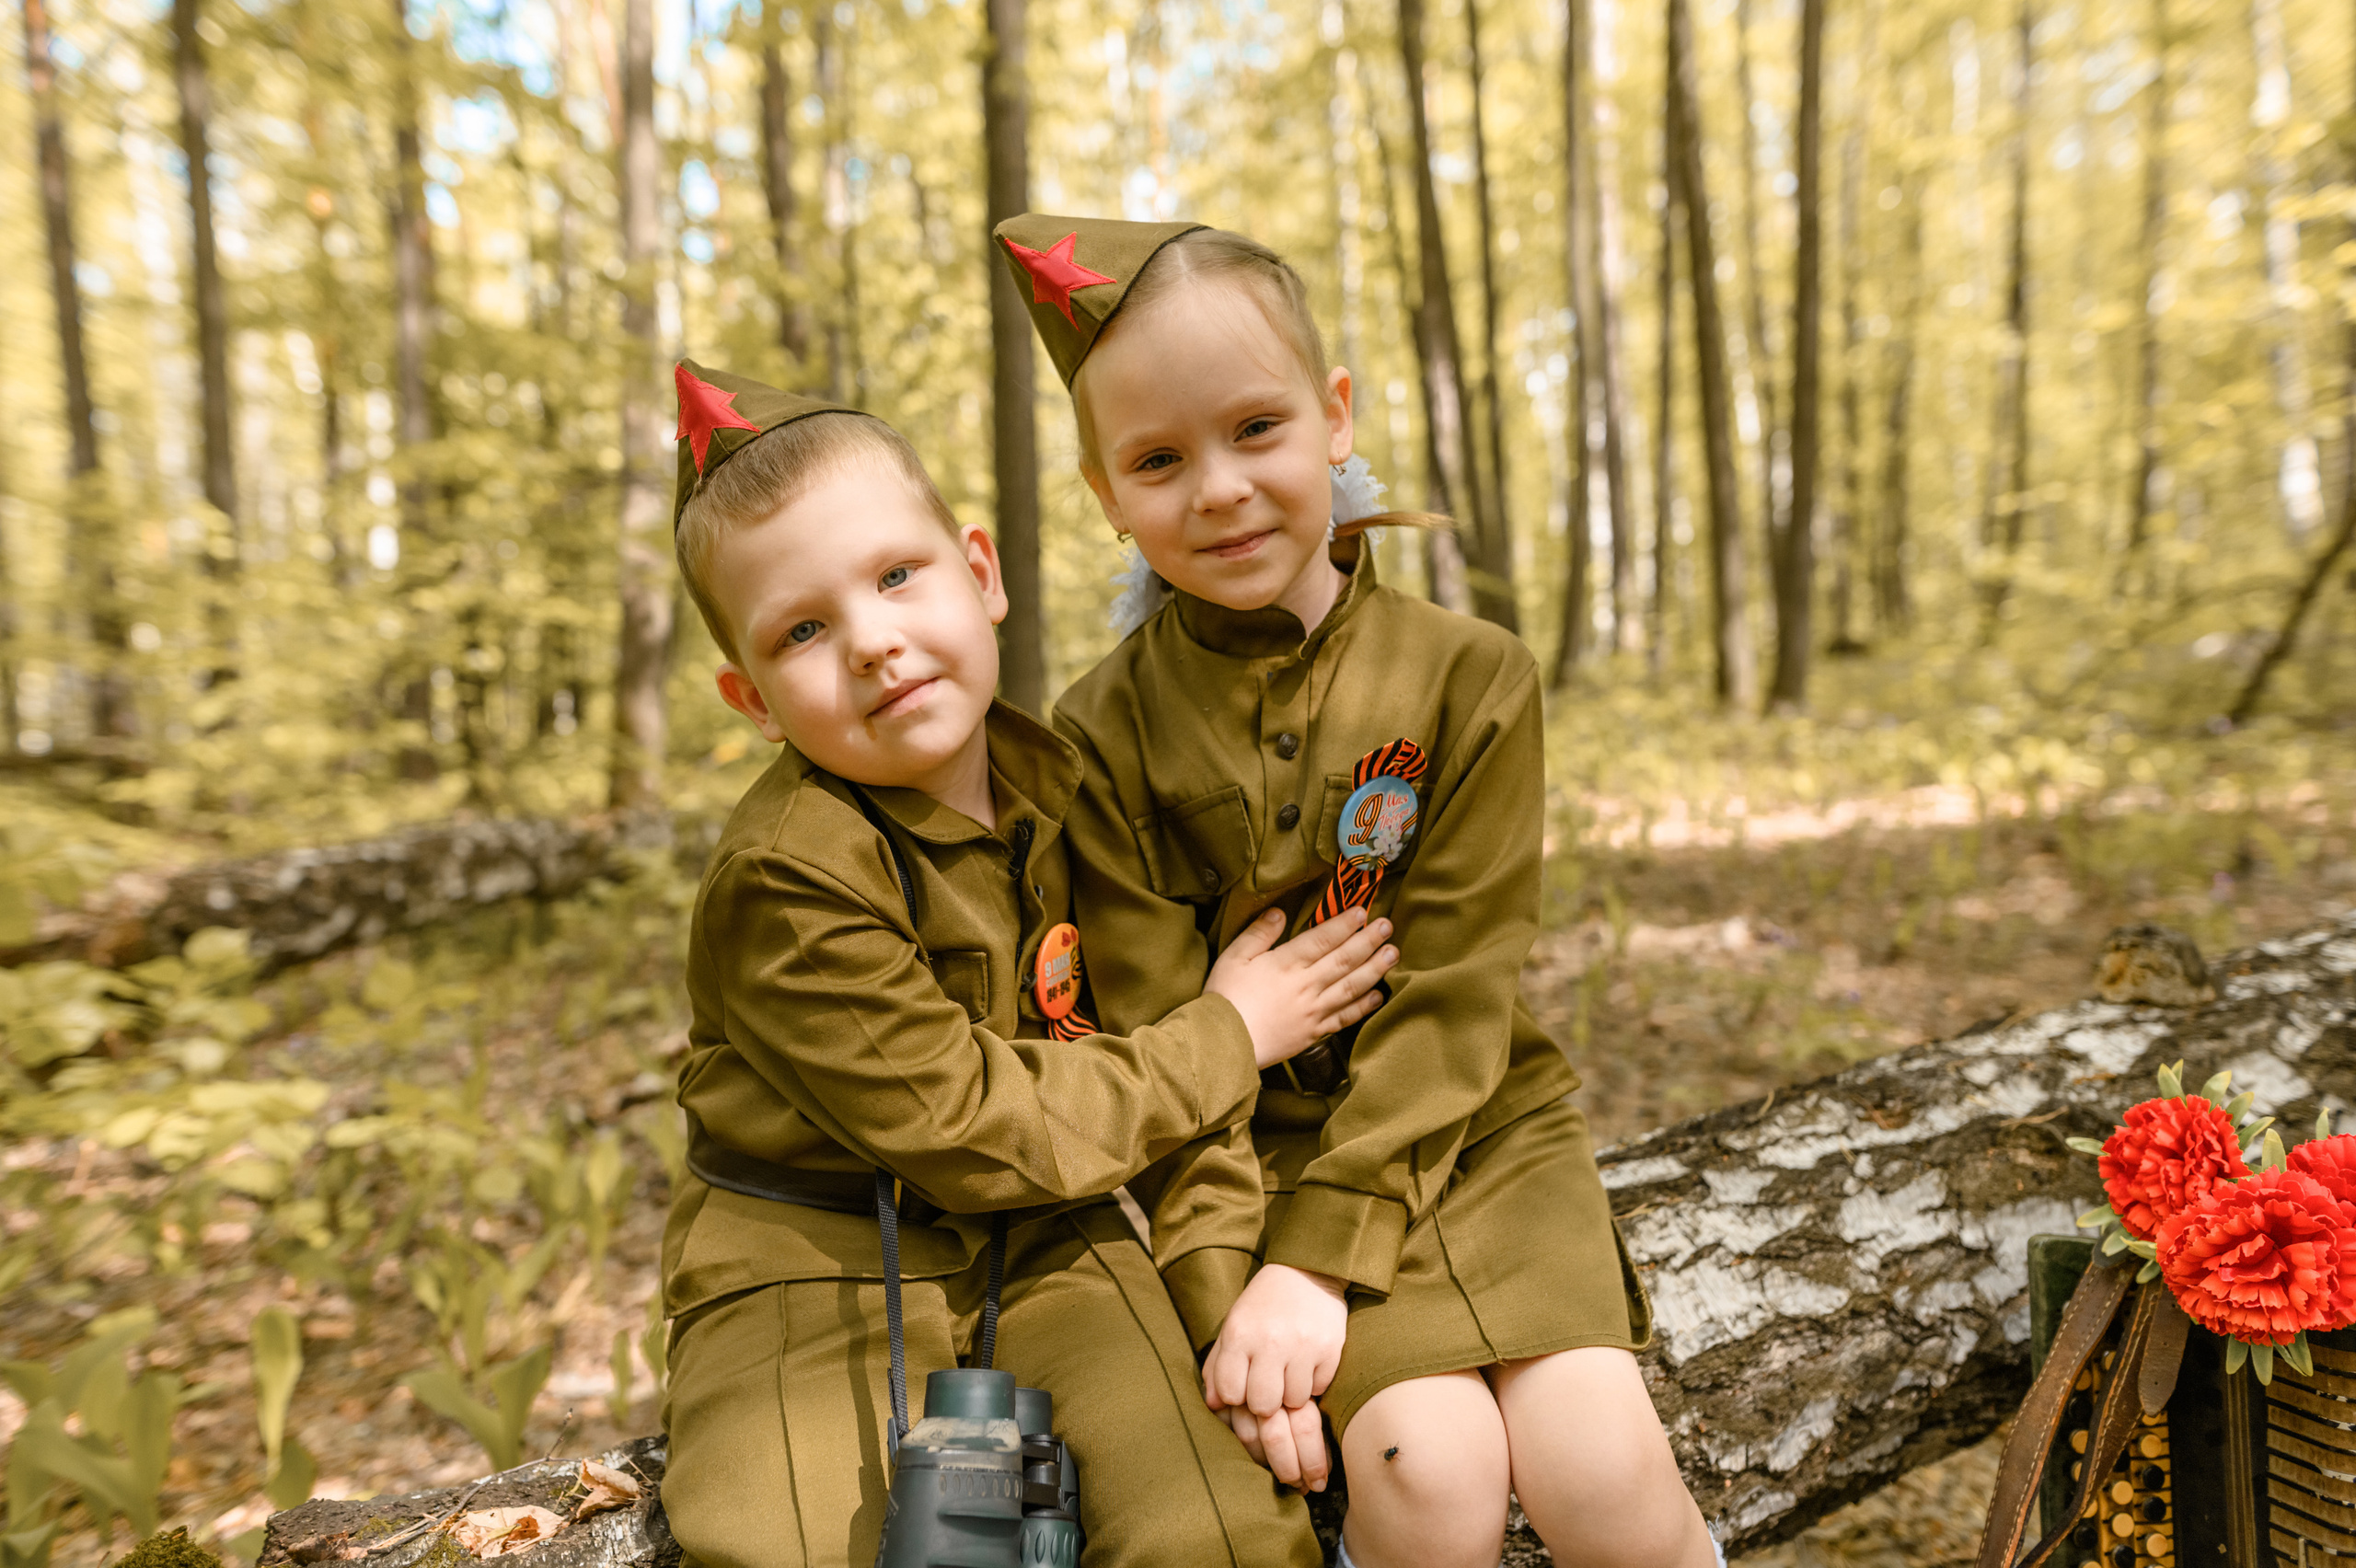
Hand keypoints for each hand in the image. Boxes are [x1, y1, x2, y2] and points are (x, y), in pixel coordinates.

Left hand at [1202, 1263, 1347, 1490]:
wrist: (1307, 1271)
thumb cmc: (1263, 1306)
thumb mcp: (1233, 1326)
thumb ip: (1217, 1366)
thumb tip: (1213, 1405)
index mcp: (1239, 1334)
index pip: (1230, 1393)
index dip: (1237, 1395)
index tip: (1244, 1384)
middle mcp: (1270, 1340)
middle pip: (1263, 1405)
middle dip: (1266, 1403)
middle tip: (1270, 1386)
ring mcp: (1303, 1345)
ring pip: (1294, 1401)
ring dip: (1291, 1393)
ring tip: (1290, 1372)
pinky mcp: (1330, 1348)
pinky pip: (1319, 1389)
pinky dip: (1313, 1382)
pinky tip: (1308, 1362)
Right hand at [1206, 907, 1396, 1069]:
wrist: (1223, 1045)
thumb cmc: (1224, 998)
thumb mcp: (1233, 958)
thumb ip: (1258, 934)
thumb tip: (1280, 913)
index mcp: (1285, 964)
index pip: (1322, 939)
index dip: (1344, 924)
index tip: (1363, 911)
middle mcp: (1306, 986)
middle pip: (1344, 960)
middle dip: (1368, 941)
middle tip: (1388, 925)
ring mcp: (1313, 1011)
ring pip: (1351, 987)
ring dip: (1375, 969)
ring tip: (1393, 954)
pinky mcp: (1313, 1033)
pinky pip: (1344, 1018)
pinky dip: (1363, 1006)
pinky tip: (1378, 995)